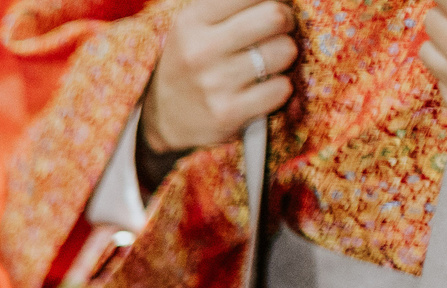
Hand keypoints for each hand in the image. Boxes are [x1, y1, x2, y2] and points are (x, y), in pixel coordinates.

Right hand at [142, 0, 296, 155]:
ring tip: (265, 64)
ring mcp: (214, 84)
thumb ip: (232, 5)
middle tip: (275, 32)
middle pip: (275, 16)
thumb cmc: (191, 61)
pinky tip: (261, 90)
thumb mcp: (196, 25)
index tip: (268, 9)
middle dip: (285, 22)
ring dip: (284, 56)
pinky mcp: (227, 113)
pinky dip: (279, 88)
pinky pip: (281, 89)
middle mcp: (200, 50)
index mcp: (192, 20)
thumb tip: (282, 0)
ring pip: (285, 51)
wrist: (161, 118)